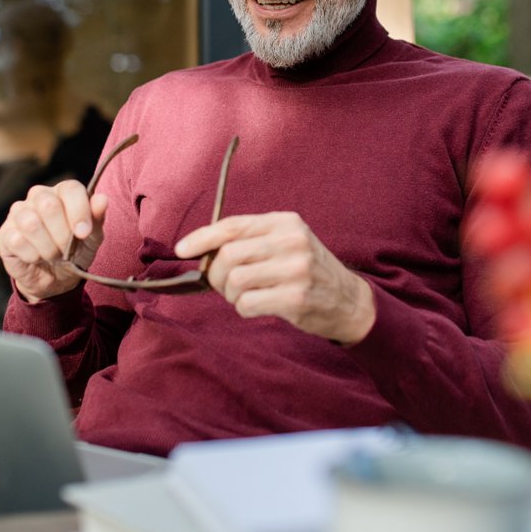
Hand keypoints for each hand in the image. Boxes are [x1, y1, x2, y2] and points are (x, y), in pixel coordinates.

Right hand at [0, 180, 107, 302]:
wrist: (56, 279)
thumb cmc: (76, 251)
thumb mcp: (92, 238)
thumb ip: (97, 217)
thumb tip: (102, 199)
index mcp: (63, 192)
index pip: (70, 189)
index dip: (79, 211)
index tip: (84, 233)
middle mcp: (39, 196)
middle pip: (48, 205)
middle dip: (62, 234)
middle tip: (67, 249)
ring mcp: (19, 212)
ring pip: (30, 223)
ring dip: (47, 247)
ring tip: (52, 255)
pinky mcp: (5, 232)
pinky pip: (17, 240)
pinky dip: (32, 255)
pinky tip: (37, 257)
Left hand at [174, 212, 375, 343]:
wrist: (348, 300)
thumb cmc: (306, 270)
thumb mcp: (286, 242)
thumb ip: (250, 241)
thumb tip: (200, 251)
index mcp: (285, 222)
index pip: (232, 226)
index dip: (202, 238)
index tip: (182, 250)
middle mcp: (291, 241)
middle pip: (228, 256)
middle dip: (217, 275)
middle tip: (226, 285)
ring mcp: (296, 270)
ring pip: (235, 281)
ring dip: (231, 294)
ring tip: (245, 296)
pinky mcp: (296, 298)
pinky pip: (247, 304)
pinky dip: (244, 309)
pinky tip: (259, 306)